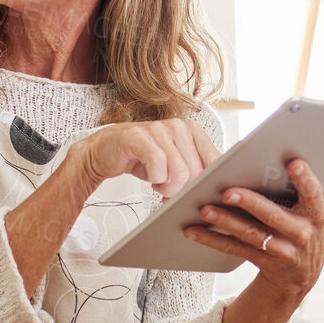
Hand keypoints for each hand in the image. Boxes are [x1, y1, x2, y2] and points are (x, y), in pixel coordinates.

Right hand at [71, 118, 219, 198]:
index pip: (216, 162)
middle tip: (169, 190)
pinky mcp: (138, 136)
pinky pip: (157, 165)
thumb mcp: (176, 166)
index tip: (199, 196)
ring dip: (167, 188)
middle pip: (197, 173)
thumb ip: (198, 172)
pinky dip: (154, 179)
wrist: (105, 153)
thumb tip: (219, 192)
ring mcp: (159, 129)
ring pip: (180, 173)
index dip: (208, 185)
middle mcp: (180, 126)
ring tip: (158, 183)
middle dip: (183, 191)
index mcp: (194, 131)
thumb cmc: (143, 160)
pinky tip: (150, 177)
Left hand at [184, 158, 323, 304]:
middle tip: (227, 189)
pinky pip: (233, 250)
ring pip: (250, 235)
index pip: (313, 194)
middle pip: (273, 216)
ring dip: (225, 222)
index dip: (305, 180)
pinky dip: (211, 239)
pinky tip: (190, 229)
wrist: (300, 277)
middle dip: (250, 203)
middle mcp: (302, 235)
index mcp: (318, 215)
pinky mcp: (260, 263)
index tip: (292, 162)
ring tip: (203, 209)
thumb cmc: (313, 230)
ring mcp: (281, 252)